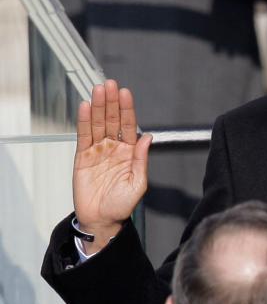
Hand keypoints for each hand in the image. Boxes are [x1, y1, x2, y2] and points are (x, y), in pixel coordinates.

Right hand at [73, 80, 151, 252]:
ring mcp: (97, 151)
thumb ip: (141, 159)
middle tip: (110, 84)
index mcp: (129, 153)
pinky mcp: (82, 157)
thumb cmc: (122, 205)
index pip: (128, 126)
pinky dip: (83, 121)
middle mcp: (114, 148)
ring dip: (97, 106)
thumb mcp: (138, 182)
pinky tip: (84, 107)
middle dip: (111, 102)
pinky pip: (83, 136)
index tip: (126, 93)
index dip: (127, 109)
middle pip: (111, 120)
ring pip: (97, 124)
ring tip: (98, 90)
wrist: (102, 219)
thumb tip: (148, 137)